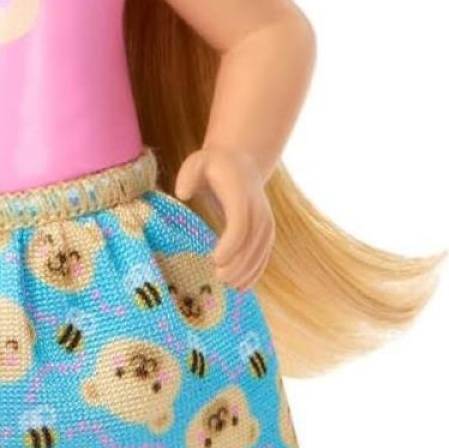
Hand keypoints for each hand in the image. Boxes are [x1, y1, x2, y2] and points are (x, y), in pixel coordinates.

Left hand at [174, 144, 273, 289]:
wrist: (241, 161)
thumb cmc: (213, 164)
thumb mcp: (197, 162)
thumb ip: (188, 176)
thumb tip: (182, 193)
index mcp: (241, 194)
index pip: (240, 223)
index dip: (231, 244)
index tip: (215, 259)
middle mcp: (258, 209)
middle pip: (252, 242)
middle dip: (238, 264)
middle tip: (219, 279)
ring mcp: (266, 221)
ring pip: (260, 251)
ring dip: (247, 271)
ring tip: (229, 286)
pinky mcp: (267, 231)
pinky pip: (264, 254)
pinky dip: (255, 271)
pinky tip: (242, 286)